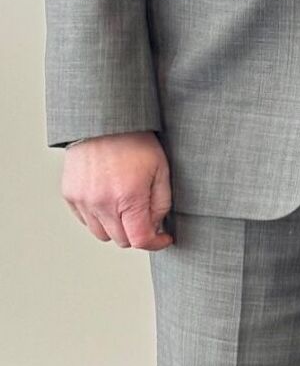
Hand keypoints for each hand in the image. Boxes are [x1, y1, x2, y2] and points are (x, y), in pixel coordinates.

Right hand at [61, 131, 172, 249]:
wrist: (103, 122)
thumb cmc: (135, 141)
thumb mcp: (161, 170)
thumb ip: (161, 203)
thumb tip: (156, 227)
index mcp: (128, 198)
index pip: (140, 240)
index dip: (156, 243)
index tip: (164, 238)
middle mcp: (102, 203)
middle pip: (121, 240)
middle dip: (137, 233)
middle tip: (147, 217)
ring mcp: (83, 201)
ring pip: (102, 234)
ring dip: (117, 228)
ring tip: (127, 208)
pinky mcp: (70, 196)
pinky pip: (86, 221)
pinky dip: (99, 218)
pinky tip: (110, 201)